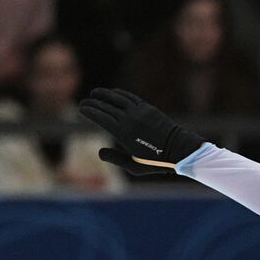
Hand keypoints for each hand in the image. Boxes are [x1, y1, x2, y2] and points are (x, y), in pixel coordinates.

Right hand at [76, 87, 204, 175]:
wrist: (178, 150)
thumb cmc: (156, 162)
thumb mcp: (134, 167)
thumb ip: (115, 159)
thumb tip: (99, 151)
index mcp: (123, 133)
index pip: (100, 117)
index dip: (89, 111)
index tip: (81, 109)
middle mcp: (129, 119)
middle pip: (106, 106)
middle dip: (92, 103)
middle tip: (84, 102)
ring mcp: (139, 112)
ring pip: (117, 98)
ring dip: (104, 94)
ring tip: (94, 93)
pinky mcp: (148, 108)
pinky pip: (130, 98)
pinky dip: (119, 94)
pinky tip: (113, 92)